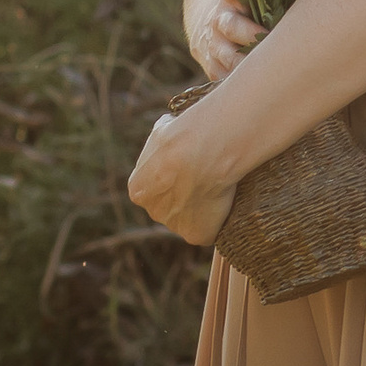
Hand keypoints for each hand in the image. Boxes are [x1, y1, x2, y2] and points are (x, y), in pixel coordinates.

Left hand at [129, 108, 236, 245]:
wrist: (204, 152)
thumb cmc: (184, 136)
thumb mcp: (163, 130)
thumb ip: (162, 143)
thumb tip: (168, 131)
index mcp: (138, 190)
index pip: (155, 188)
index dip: (173, 176)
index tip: (190, 165)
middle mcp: (152, 211)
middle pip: (171, 206)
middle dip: (185, 194)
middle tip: (206, 174)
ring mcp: (175, 226)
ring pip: (190, 218)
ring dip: (202, 206)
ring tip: (219, 183)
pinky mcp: (198, 235)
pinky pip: (210, 228)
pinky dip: (219, 217)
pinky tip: (227, 197)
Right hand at [183, 0, 263, 79]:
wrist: (208, 14)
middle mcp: (219, 16)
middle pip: (228, 24)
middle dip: (248, 31)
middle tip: (268, 36)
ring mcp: (214, 44)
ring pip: (225, 56)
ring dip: (245, 63)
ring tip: (269, 70)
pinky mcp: (213, 65)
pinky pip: (224, 78)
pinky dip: (238, 85)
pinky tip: (261, 91)